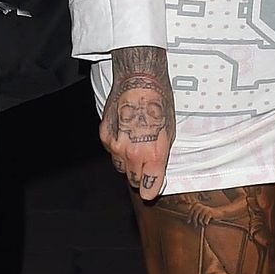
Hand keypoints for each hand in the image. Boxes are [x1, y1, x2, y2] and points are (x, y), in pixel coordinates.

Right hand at [100, 46, 174, 201]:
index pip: (149, 186)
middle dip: (140, 175)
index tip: (151, 191)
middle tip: (146, 164)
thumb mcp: (169, 132)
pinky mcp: (105, 136)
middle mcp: (133, 153)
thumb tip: (157, 170)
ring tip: (136, 145)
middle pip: (134, 179)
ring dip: (128, 162)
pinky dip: (118, 148)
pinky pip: (111, 152)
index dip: (150, 190)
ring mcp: (116, 146)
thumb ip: (161, 156)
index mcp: (153, 154)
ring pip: (121, 167)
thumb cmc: (159, 103)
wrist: (139, 82)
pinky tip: (126, 134)